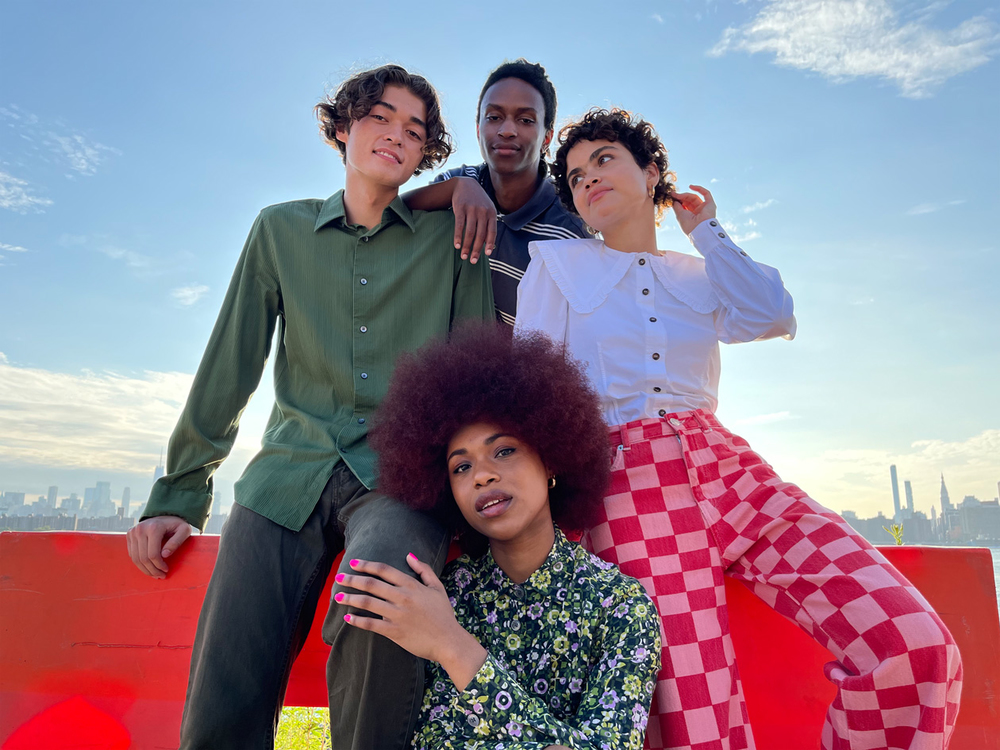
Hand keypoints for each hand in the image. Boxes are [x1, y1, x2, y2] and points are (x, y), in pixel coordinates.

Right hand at [126, 515, 191, 578]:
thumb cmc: (177, 524)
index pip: (153, 554)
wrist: (166, 514)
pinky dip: (139, 563)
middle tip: (161, 576)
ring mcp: (133, 532)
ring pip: (135, 558)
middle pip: (143, 558)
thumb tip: (165, 555)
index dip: (159, 565)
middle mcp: (140, 529)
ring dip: (145, 570)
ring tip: (155, 574)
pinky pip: (132, 554)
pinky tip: (148, 566)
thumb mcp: (184, 530)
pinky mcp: (129, 535)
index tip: (166, 570)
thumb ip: (176, 542)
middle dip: (152, 570)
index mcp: (154, 528)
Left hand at [337, 555, 466, 662]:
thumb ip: (424, 570)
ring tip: (337, 596)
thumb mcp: (437, 587)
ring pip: (368, 603)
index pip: (384, 570)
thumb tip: (409, 555)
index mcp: (412, 585)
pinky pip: (371, 624)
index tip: (353, 562)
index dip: (367, 565)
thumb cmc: (444, 614)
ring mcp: (397, 615)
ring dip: (350, 598)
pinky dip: (357, 620)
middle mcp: (402, 597)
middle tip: (338, 577)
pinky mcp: (394, 632)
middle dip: (352, 579)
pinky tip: (347, 617)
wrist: (449, 641)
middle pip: (372, 585)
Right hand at [451, 177, 496, 263]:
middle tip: (473, 261)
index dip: (490, 244)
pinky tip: (456, 245)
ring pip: (470, 232)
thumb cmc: (478, 201)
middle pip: (480, 235)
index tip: (486, 255)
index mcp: (492, 213)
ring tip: (463, 256)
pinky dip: (458, 237)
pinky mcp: (460, 208)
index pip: (492, 232)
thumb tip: (488, 245)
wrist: (465, 184)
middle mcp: (483, 211)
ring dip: (466, 246)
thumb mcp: (487, 210)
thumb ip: (488, 225)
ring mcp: (472, 209)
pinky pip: (459, 225)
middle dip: (476, 250)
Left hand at [670, 184, 717, 235]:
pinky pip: (706, 193)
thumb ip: (676, 206)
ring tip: (678, 195)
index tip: (672, 195)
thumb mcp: (679, 215)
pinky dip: (699, 189)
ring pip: (694, 197)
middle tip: (674, 194)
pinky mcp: (710, 204)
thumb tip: (674, 199)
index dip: (679, 200)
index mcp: (691, 216)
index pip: (685, 205)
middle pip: (689, 200)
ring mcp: (705, 208)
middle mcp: (698, 212)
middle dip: (681, 197)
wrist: (699, 229)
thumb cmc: (689, 225)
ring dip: (686, 195)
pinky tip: (691, 186)